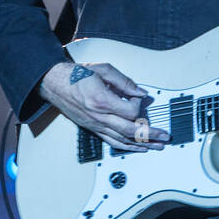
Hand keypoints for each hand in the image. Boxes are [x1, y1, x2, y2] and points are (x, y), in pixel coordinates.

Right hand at [38, 61, 170, 151]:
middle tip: (164, 137)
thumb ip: (124, 81)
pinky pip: (112, 141)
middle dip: (150, 135)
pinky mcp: (92, 128)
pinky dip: (126, 147)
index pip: (130, 111)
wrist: (54, 83)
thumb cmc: (75, 75)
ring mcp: (95, 125)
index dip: (139, 105)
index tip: (139, 97)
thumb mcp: (102, 70)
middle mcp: (99, 116)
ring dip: (141, 145)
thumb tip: (140, 92)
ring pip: (122, 140)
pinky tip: (137, 148)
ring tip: (157, 146)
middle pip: (130, 131)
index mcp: (101, 100)